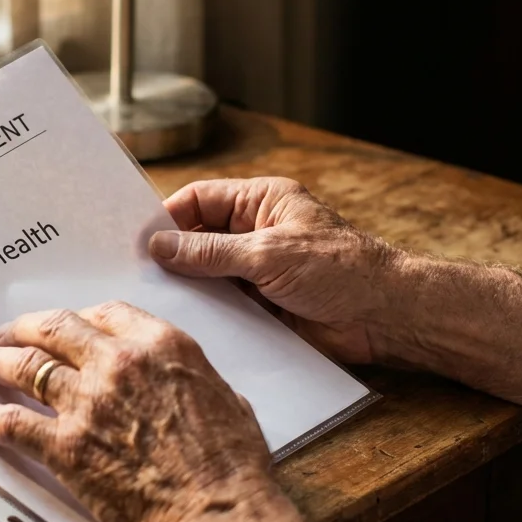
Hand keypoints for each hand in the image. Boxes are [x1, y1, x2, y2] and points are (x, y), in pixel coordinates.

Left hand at [0, 301, 272, 521]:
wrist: (216, 513)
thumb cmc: (232, 465)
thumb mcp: (225, 397)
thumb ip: (191, 379)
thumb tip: (181, 384)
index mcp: (160, 345)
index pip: (105, 313)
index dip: (78, 317)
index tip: (66, 325)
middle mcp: (117, 363)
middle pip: (54, 329)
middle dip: (24, 328)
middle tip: (7, 334)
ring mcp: (86, 403)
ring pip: (25, 368)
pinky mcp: (65, 446)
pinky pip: (13, 423)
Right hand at [148, 178, 398, 363]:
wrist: (384, 317)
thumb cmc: (341, 270)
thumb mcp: (268, 254)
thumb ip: (211, 252)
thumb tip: (161, 247)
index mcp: (261, 202)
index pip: (200, 199)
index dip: (168, 216)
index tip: (138, 239)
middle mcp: (256, 232)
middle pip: (199, 237)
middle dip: (172, 254)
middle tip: (136, 273)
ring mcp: (257, 269)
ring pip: (208, 273)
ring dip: (188, 286)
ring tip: (153, 299)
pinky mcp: (261, 305)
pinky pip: (223, 304)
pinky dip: (206, 312)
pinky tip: (184, 321)